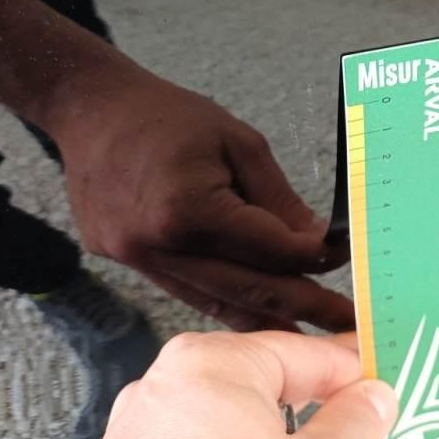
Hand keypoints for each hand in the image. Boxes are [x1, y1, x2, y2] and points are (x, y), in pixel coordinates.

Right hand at [48, 63, 352, 332]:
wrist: (93, 110)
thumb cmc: (168, 115)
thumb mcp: (239, 143)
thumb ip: (279, 200)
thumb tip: (316, 242)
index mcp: (189, 210)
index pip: (269, 249)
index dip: (314, 257)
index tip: (345, 258)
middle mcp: (158, 246)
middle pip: (246, 289)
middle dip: (301, 305)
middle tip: (344, 320)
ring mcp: (134, 260)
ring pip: (214, 301)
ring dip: (263, 315)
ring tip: (304, 329)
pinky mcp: (124, 262)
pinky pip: (185, 290)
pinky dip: (224, 300)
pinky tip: (252, 308)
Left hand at [93, 331, 397, 438]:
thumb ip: (352, 425)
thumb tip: (373, 399)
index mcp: (213, 362)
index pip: (307, 352)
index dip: (355, 372)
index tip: (385, 385)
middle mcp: (171, 384)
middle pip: (271, 385)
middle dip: (320, 410)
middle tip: (364, 431)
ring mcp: (147, 428)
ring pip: (237, 421)